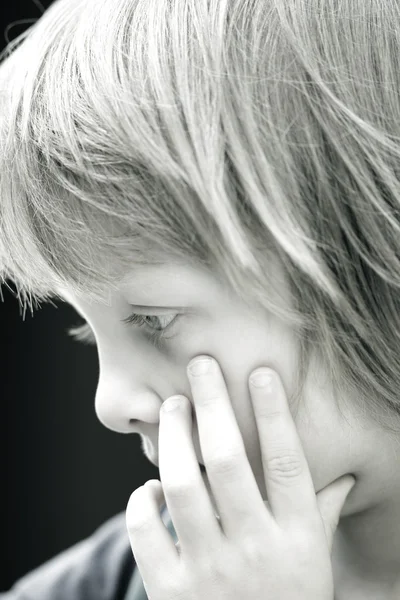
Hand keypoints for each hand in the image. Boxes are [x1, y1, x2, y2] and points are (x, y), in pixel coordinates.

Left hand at [125, 355, 354, 599]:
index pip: (287, 462)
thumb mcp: (316, 565)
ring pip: (182, 484)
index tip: (260, 371)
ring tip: (173, 406)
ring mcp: (209, 572)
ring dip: (174, 437)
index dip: (274, 412)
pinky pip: (147, 529)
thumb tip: (343, 472)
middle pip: (229, 459)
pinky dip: (143, 499)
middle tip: (200, 364)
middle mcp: (254, 551)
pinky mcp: (169, 592)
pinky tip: (150, 485)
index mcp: (297, 540)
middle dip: (213, 403)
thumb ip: (323, 515)